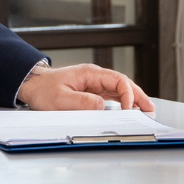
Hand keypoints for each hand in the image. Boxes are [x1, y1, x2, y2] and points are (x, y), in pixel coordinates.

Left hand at [17, 63, 154, 111]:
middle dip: (138, 96)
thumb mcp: (60, 99)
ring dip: (133, 99)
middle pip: (123, 84)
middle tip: (150, 109)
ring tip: (145, 110)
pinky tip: (129, 109)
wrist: (33, 86)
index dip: (127, 95)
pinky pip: (111, 96)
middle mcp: (95, 77)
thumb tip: (101, 106)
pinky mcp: (91, 91)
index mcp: (90, 74)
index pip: (117, 81)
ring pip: (119, 90)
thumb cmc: (44, 90)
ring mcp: (94, 84)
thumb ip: (81, 102)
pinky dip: (123, 102)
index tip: (129, 109)